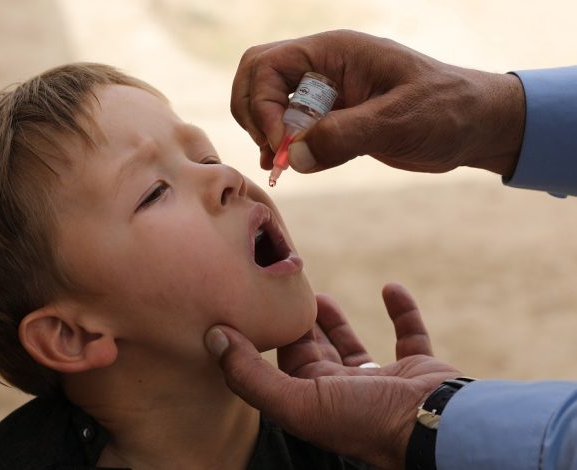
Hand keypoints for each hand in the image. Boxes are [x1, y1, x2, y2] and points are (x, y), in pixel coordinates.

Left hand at [204, 283, 460, 469]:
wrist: (436, 427)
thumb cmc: (363, 418)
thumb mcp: (296, 399)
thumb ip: (250, 373)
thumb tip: (212, 337)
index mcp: (314, 399)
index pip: (284, 362)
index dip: (271, 334)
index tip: (257, 302)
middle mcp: (344, 392)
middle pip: (315, 352)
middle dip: (300, 325)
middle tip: (285, 292)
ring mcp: (382, 382)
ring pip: (353, 347)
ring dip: (337, 322)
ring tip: (322, 295)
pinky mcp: (417, 369)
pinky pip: (409, 335)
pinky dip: (402, 312)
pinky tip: (391, 288)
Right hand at [231, 29, 524, 176]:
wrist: (475, 125)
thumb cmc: (446, 110)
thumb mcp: (398, 120)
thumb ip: (344, 136)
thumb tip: (294, 158)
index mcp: (335, 52)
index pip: (268, 65)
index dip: (262, 104)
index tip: (279, 145)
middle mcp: (323, 69)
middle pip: (257, 79)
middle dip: (254, 115)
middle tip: (273, 152)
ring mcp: (326, 95)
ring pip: (268, 105)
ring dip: (264, 134)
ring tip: (277, 165)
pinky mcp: (333, 122)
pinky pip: (291, 130)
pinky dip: (281, 148)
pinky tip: (287, 168)